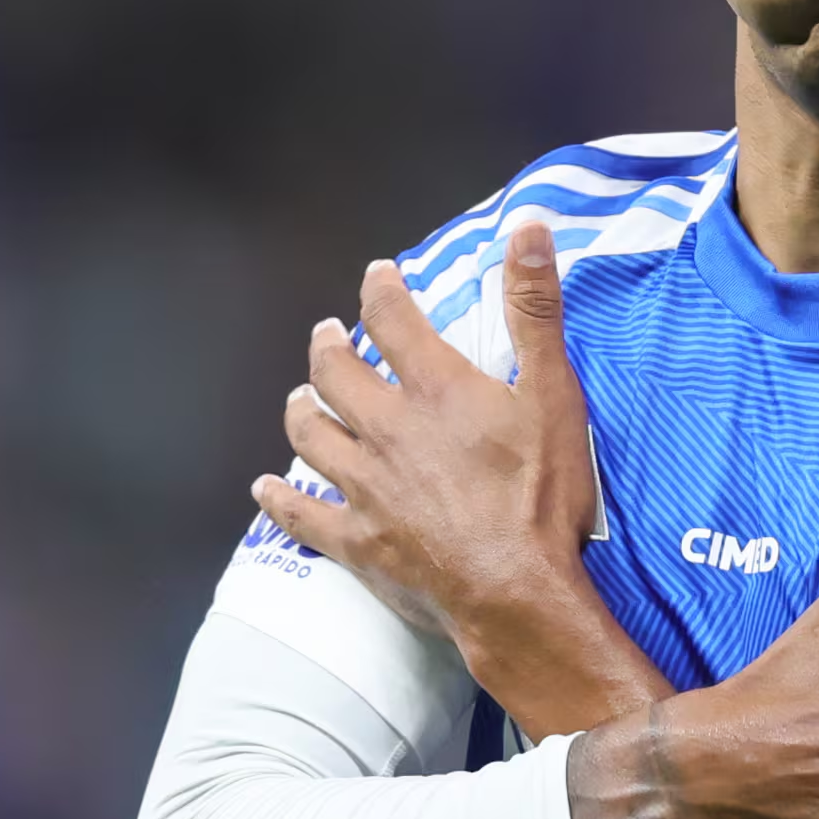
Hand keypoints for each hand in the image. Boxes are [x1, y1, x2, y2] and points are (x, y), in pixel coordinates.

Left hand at [253, 223, 618, 694]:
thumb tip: (527, 226)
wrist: (515, 591)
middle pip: (336, 374)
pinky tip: (264, 490)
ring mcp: (364, 487)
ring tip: (300, 397)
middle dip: (328, 347)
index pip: (391, 319)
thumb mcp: (554, 392)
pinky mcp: (356, 540)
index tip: (377, 276)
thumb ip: (535, 308)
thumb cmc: (541, 496)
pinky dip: (279, 500)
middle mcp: (386, 430)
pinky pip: (301, 516)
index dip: (381, 290)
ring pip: (311, 436)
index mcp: (432, 389)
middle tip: (326, 335)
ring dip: (302, 411)